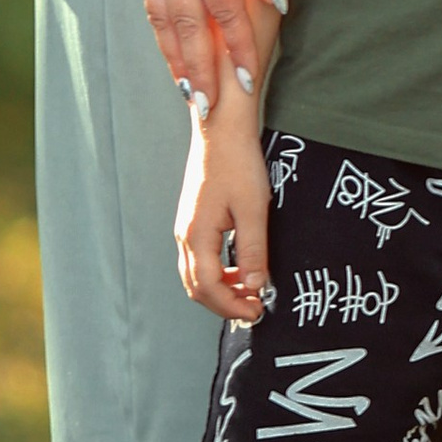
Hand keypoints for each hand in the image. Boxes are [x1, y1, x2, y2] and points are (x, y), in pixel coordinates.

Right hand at [125, 0, 288, 108]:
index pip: (226, 13)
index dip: (240, 50)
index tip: (250, 81)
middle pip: (188, 30)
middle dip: (202, 73)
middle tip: (211, 110)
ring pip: (163, 23)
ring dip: (177, 61)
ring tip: (188, 94)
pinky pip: (151, 5)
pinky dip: (160, 35)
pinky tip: (170, 52)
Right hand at [176, 97, 272, 319]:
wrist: (222, 130)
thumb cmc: (238, 163)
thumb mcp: (253, 209)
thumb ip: (253, 251)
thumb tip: (255, 286)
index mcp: (196, 235)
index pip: (208, 287)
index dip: (232, 306)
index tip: (257, 311)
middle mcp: (185, 235)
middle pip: (196, 287)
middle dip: (224, 304)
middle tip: (254, 309)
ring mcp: (186, 227)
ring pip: (196, 275)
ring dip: (221, 290)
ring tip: (250, 293)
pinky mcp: (193, 220)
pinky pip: (199, 259)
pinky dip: (218, 274)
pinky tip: (240, 270)